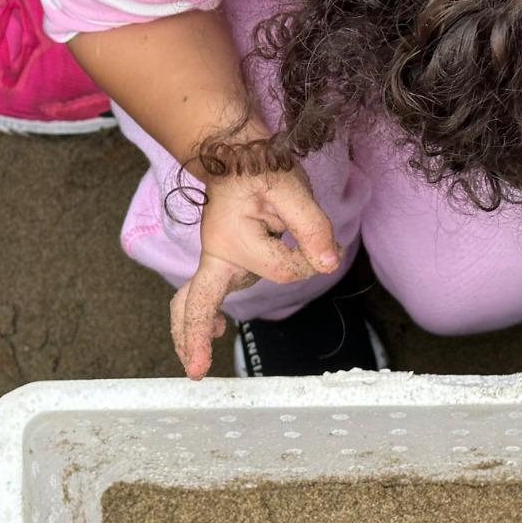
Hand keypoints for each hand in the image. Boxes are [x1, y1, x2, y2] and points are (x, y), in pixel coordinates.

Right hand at [170, 164, 340, 378]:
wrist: (233, 152)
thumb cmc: (260, 167)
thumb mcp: (291, 189)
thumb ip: (312, 226)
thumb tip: (328, 262)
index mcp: (233, 241)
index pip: (283, 270)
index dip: (308, 260)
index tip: (320, 246)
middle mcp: (219, 255)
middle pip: (196, 302)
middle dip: (193, 336)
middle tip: (195, 370)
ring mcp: (218, 260)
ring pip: (196, 301)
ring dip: (193, 331)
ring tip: (195, 364)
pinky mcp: (224, 262)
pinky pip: (205, 294)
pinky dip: (202, 315)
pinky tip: (216, 332)